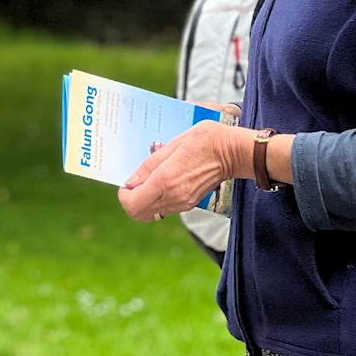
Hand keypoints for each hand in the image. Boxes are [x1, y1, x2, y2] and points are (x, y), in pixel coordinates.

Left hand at [117, 120, 249, 222]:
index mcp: (165, 181)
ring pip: (151, 214)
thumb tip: (130, 182)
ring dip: (143, 201)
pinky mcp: (190, 204)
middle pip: (139, 214)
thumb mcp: (171, 145)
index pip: (133, 203)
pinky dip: (156, 201)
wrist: (232, 152)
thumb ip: (148, 166)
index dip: (124, 195)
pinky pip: (165, 209)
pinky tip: (162, 183)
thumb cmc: (204, 141)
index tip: (126, 184)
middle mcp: (173, 197)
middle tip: (134, 184)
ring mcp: (183, 203)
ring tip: (149, 181)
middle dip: (131, 200)